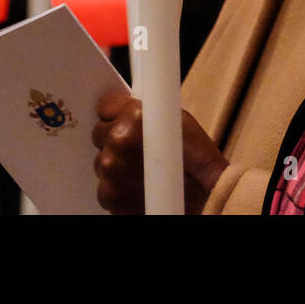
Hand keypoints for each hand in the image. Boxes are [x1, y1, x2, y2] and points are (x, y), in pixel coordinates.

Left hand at [91, 90, 229, 214]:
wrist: (205, 198)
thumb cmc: (196, 159)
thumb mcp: (176, 118)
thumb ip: (145, 110)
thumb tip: (125, 107)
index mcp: (134, 116)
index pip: (105, 105)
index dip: (116, 113)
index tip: (124, 120)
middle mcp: (117, 141)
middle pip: (99, 133)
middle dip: (115, 138)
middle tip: (137, 148)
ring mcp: (111, 171)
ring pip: (101, 161)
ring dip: (116, 164)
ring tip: (140, 170)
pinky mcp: (109, 196)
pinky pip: (104, 187)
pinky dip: (117, 188)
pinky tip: (136, 187)